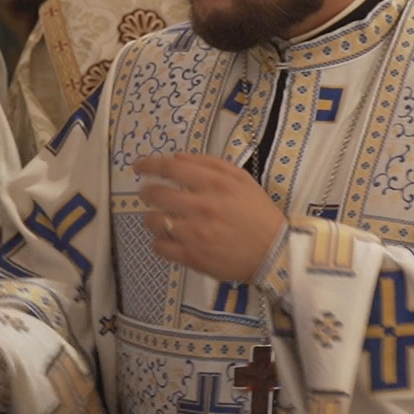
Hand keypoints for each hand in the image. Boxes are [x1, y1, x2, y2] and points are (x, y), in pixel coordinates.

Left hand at [135, 154, 286, 281]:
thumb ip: (211, 164)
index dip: (149, 164)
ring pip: (153, 221)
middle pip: (156, 194)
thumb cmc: (259, 213)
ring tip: (161, 219)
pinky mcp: (191, 256)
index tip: (139, 166)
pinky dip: (159, 242)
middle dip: (147, 192)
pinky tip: (168, 240)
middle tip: (148, 195)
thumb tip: (177, 158)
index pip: (170, 168)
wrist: (274, 252)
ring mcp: (194, 233)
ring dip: (152, 217)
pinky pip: (159, 247)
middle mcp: (201, 206)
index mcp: (215, 185)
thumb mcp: (243, 180)